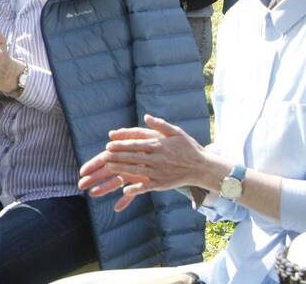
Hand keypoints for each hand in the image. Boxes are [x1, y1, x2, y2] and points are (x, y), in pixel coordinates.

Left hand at [78, 113, 209, 211]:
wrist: (202, 167)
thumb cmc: (188, 148)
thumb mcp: (176, 132)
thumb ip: (160, 125)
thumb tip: (146, 116)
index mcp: (159, 145)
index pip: (135, 145)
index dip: (121, 145)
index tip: (108, 144)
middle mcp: (158, 159)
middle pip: (133, 157)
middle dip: (117, 157)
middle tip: (103, 156)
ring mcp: (160, 172)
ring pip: (137, 171)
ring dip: (121, 170)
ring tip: (108, 168)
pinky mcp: (163, 184)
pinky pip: (147, 187)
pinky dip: (136, 189)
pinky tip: (125, 190)